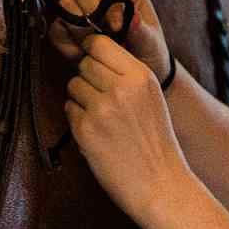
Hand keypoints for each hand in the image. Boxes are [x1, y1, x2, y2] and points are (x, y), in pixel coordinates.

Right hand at [51, 0, 171, 82]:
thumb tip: (134, 18)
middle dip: (92, 13)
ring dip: (79, 29)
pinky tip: (82, 54)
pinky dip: (67, 43)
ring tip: (96, 46)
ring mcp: (79, 8)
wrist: (132, 75)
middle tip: (104, 36)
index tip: (117, 26)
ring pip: (66, 4)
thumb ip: (143, 32)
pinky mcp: (65, 27)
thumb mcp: (151, 44)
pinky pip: (56, 28)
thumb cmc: (147, 53)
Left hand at [65, 32, 192, 226]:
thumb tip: (91, 53)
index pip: (99, 43)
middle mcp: (121, 88)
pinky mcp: (85, 130)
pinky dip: (78, 120)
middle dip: (88, 78)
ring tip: (103, 118)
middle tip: (103, 99)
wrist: (160, 184)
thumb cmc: (155, 142)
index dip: (93, 53)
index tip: (96, 65)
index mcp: (141, 76)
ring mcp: (102, 109)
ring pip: (73, 85)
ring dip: (81, 99)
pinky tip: (97, 134)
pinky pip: (68, 109)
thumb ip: (127, 74)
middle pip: (84, 64)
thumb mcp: (151, 97)